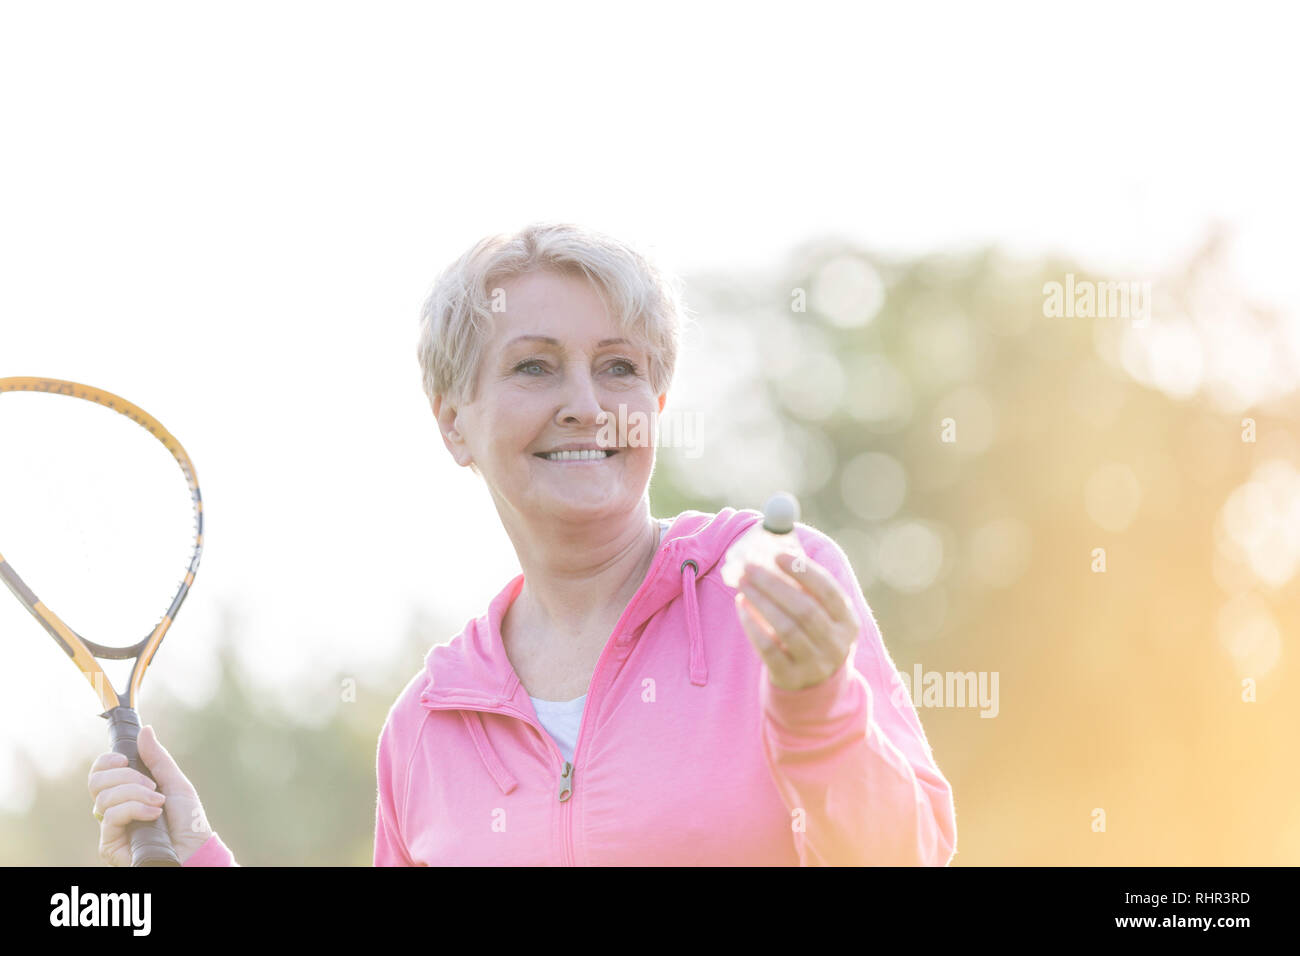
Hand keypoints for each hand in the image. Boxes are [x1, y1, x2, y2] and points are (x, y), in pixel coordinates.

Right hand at [87, 725, 213, 865]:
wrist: (195, 850)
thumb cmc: (188, 821)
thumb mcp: (175, 783)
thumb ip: (157, 759)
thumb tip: (144, 730)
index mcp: (126, 793)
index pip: (100, 773)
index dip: (106, 761)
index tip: (125, 758)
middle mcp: (114, 809)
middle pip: (96, 782)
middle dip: (126, 777)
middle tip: (151, 786)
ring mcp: (110, 828)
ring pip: (104, 797)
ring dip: (136, 794)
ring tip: (158, 803)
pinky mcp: (109, 844)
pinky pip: (110, 816)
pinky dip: (134, 809)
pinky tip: (153, 814)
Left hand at [735, 551, 860, 690]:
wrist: (815, 685)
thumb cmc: (814, 635)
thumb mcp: (823, 615)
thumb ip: (806, 588)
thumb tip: (774, 551)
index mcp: (848, 622)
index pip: (829, 591)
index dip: (804, 572)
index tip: (777, 555)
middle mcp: (836, 644)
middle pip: (805, 609)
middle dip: (774, 584)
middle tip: (749, 567)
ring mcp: (815, 664)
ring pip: (786, 628)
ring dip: (761, 601)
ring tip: (742, 583)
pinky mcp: (791, 677)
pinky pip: (769, 649)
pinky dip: (753, 625)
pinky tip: (741, 606)